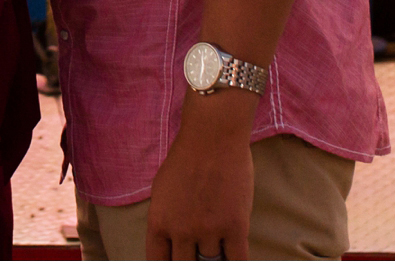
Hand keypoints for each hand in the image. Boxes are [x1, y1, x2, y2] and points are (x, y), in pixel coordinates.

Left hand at [146, 102, 254, 257]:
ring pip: (211, 263)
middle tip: (196, 255)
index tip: (176, 262)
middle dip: (191, 263)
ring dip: (214, 258)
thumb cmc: (186, 157)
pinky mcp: (235, 227)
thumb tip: (170, 243)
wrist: (212, 136)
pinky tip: (233, 259)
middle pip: (185, 267)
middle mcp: (181, 231)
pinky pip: (236, 260)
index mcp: (159, 222)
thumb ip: (165, 219)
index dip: (168, 267)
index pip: (158, 262)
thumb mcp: (162, 190)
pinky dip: (234, 264)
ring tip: (215, 246)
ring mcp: (208, 230)